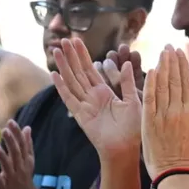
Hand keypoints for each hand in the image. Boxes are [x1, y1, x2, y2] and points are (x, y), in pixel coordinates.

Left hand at [0, 120, 37, 188]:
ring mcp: (12, 177)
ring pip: (8, 166)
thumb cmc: (24, 175)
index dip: (17, 133)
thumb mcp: (28, 159)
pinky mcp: (4, 187)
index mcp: (25, 160)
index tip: (11, 122)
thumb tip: (27, 127)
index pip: (22, 145)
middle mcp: (19, 167)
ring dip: (3, 157)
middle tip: (4, 130)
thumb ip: (27, 143)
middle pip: (16, 153)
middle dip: (11, 142)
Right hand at [52, 38, 141, 158]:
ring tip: (56, 50)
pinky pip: (69, 99)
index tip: (76, 40)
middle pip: (78, 72)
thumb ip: (127, 82)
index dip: (83, 55)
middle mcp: (92, 97)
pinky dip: (62, 87)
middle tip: (64, 40)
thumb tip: (126, 63)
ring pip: (72, 81)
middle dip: (71, 56)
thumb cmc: (132, 129)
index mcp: (104, 92)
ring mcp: (84, 105)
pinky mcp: (80, 115)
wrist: (126, 148)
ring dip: (64, 66)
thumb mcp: (134, 100)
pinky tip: (55, 75)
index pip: (91, 69)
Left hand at [141, 46, 188, 180]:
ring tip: (161, 52)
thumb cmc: (186, 153)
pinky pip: (150, 99)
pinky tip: (151, 70)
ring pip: (163, 86)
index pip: (186, 83)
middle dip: (172, 61)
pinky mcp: (149, 121)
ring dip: (162, 67)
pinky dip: (151, 84)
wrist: (172, 171)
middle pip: (175, 81)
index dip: (183, 66)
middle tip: (169, 46)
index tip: (180, 52)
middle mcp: (177, 110)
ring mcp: (163, 115)